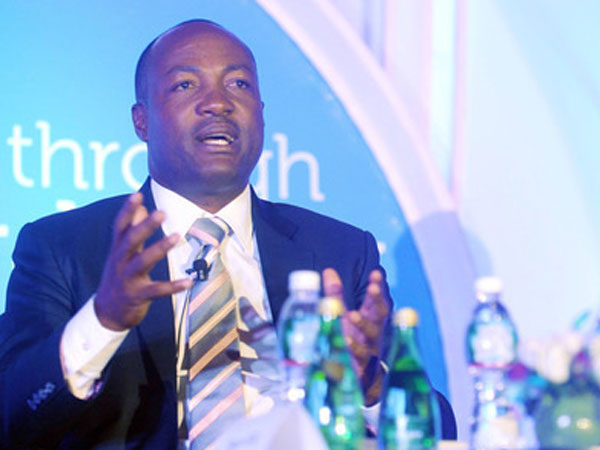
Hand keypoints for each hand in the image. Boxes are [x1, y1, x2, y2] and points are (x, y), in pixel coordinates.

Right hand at [94, 193, 192, 330]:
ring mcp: (128, 279)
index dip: (127, 210)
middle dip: (144, 226)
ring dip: (160, 248)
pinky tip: (189, 281)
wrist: (106, 314)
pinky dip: (173, 286)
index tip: (137, 194)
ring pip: (143, 262)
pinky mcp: (137, 296)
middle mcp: (120, 262)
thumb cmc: (119, 277)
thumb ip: (132, 230)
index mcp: (117, 250)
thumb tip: (142, 207)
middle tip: (161, 212)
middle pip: (130, 241)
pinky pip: (157, 290)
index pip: (120, 226)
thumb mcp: (122, 253)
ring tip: (177, 236)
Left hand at [322, 268, 389, 405]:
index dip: (376, 287)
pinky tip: (346, 341)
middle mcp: (372, 334)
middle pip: (379, 316)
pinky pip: (360, 358)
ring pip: (370, 337)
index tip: (376, 274)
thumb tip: (329, 271)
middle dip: (377, 301)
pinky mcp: (361, 368)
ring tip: (353, 315)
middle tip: (373, 288)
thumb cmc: (352, 342)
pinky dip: (354, 349)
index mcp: (369, 320)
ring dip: (362, 325)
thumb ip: (336, 295)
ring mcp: (369, 351)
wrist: (358, 381)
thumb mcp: (343, 317)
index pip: (375, 301)